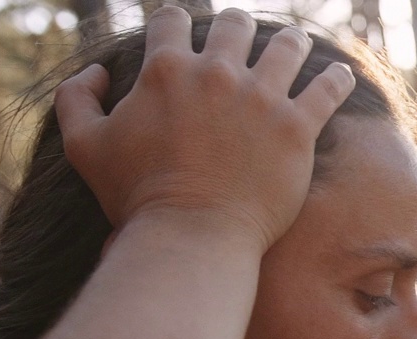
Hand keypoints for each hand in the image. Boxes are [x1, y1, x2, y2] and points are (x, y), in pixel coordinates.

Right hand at [53, 7, 354, 253]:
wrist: (192, 238)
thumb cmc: (137, 198)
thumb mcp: (83, 147)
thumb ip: (77, 99)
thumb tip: (98, 71)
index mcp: (166, 69)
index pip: (174, 21)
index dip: (180, 25)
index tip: (191, 36)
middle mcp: (217, 73)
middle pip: (235, 25)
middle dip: (238, 30)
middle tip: (245, 41)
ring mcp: (261, 98)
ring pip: (288, 46)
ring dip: (291, 43)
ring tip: (295, 48)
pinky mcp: (298, 127)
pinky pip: (328, 87)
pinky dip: (336, 77)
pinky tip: (339, 75)